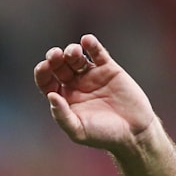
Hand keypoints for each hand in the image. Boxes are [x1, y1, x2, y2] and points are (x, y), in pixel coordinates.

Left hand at [33, 34, 155, 151]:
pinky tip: (87, 40)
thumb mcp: (78, 130)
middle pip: (59, 66)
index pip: (46, 81)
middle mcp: (74, 85)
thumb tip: (51, 96)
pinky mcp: (108, 69)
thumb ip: (62, 115)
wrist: (133, 132)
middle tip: (55, 55)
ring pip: (76, 57)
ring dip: (71, 51)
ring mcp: (91, 75)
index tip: (44, 67)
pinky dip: (92, 45)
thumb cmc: (103, 135)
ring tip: (74, 52)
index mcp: (63, 98)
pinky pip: (98, 53)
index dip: (42, 73)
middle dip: (54, 58)